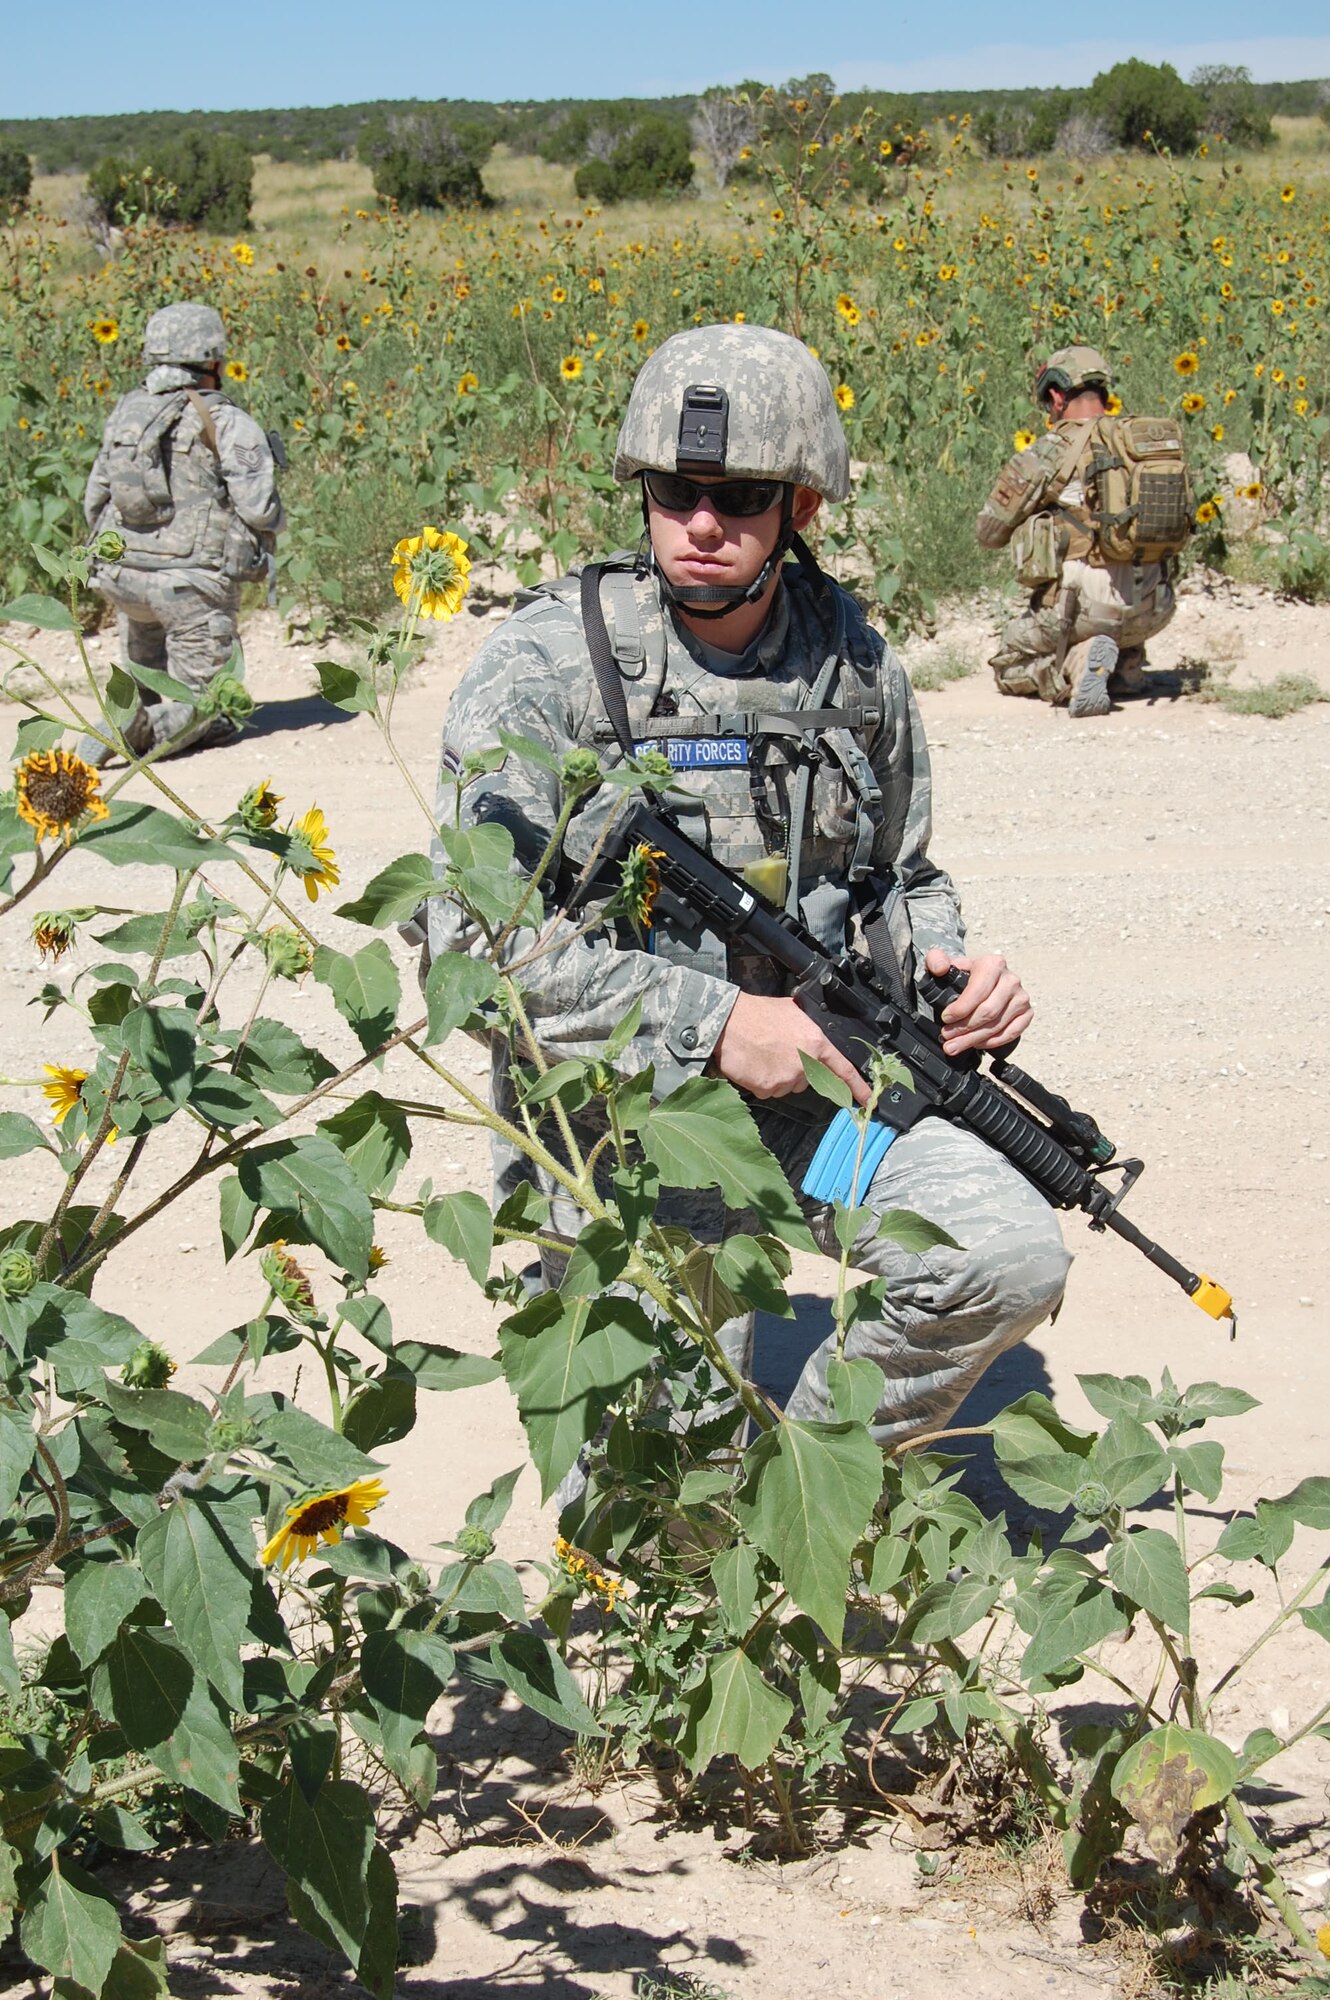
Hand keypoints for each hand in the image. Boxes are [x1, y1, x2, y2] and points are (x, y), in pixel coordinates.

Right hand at [710, 993, 870, 1105]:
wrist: (728, 1023)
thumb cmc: (756, 1014)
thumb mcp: (792, 1012)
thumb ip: (808, 1029)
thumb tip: (812, 1037)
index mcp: (815, 1043)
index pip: (843, 1070)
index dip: (857, 1087)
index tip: (868, 1099)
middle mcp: (805, 1064)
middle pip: (809, 1079)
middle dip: (797, 1070)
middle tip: (779, 1052)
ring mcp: (787, 1078)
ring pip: (788, 1085)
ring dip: (778, 1076)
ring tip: (763, 1055)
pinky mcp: (768, 1088)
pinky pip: (769, 1091)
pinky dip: (762, 1081)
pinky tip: (754, 1065)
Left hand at [924, 947, 1032, 1056]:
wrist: (978, 978)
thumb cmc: (961, 973)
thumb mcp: (944, 962)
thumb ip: (935, 960)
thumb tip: (939, 968)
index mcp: (993, 964)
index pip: (978, 992)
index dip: (960, 1009)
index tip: (945, 1018)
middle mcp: (1011, 980)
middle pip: (988, 1012)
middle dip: (964, 1028)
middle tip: (947, 1036)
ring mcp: (1021, 997)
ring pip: (997, 1025)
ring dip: (974, 1039)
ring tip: (955, 1045)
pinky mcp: (1026, 1013)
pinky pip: (1011, 1033)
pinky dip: (992, 1042)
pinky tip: (976, 1044)